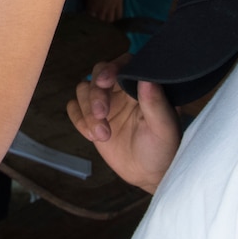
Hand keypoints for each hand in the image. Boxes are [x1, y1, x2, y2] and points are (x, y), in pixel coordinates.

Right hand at [67, 59, 179, 191]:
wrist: (148, 174)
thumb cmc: (163, 148)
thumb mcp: (164, 128)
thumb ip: (155, 103)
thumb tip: (147, 78)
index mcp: (140, 85)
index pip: (123, 64)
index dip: (111, 68)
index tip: (105, 82)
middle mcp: (120, 89)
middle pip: (97, 74)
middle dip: (95, 93)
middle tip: (102, 114)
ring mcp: (104, 102)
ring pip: (83, 90)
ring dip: (88, 111)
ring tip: (102, 135)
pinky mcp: (90, 117)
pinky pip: (74, 108)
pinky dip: (79, 120)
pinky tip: (93, 136)